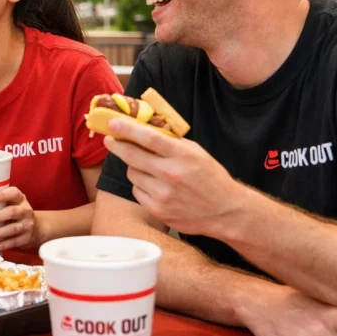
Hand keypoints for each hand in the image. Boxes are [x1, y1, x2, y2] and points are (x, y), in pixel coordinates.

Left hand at [0, 186, 36, 251]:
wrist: (35, 228)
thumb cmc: (14, 213)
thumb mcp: (10, 203)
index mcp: (20, 199)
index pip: (13, 193)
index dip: (1, 195)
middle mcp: (25, 210)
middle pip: (11, 212)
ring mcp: (27, 225)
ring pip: (12, 229)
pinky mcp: (26, 238)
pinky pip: (13, 242)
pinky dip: (1, 245)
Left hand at [104, 118, 245, 236]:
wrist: (226, 212)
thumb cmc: (211, 177)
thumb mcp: (196, 152)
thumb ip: (172, 142)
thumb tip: (145, 129)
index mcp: (182, 156)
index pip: (149, 138)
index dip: (128, 129)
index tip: (113, 123)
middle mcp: (171, 175)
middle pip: (132, 156)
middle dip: (117, 146)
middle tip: (110, 140)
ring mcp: (163, 195)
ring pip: (133, 174)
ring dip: (134, 167)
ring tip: (146, 167)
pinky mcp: (158, 210)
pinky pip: (137, 191)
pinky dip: (140, 186)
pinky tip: (153, 185)